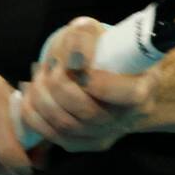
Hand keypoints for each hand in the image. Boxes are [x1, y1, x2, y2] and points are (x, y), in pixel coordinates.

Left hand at [18, 16, 163, 153]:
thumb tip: (72, 61)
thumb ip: (84, 37)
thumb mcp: (95, 31)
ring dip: (42, 99)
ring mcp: (107, 134)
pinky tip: (31, 94)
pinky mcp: (85, 143)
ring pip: (67, 126)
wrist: (102, 71)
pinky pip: (55, 137)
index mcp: (143, 87)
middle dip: (58, 86)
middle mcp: (128, 117)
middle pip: (89, 113)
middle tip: (47, 65)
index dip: (101, 85)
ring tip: (37, 76)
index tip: (76, 66)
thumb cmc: (100, 47)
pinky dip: (36, 116)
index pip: (129, 95)